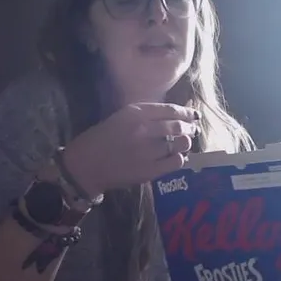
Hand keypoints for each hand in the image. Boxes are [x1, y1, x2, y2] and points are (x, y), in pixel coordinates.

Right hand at [62, 102, 200, 196]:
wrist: (86, 164)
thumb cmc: (102, 138)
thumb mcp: (121, 117)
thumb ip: (146, 115)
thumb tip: (174, 114)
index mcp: (136, 113)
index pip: (170, 110)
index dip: (186, 112)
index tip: (194, 115)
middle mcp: (144, 130)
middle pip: (178, 126)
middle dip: (189, 128)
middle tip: (192, 130)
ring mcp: (147, 151)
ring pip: (180, 144)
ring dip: (185, 143)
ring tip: (183, 144)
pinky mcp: (149, 170)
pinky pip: (175, 162)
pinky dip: (180, 159)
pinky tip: (176, 158)